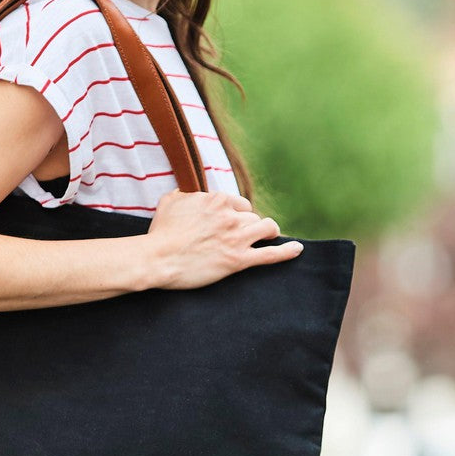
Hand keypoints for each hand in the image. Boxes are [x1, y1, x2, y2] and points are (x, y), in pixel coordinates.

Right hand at [146, 188, 302, 290]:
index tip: (232, 222)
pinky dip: (286, 251)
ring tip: (269, 237)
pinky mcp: (238, 260)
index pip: (239, 203)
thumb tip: (188, 195)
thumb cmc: (161, 233)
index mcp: (217, 200)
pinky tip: (297, 249)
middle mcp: (230, 216)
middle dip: (250, 225)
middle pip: (253, 217)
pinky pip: (270, 254)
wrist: (157, 258)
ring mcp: (236, 238)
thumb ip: (184, 195)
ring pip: (266, 229)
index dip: (237, 214)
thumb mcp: (170, 202)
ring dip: (269, 232)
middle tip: (242, 235)